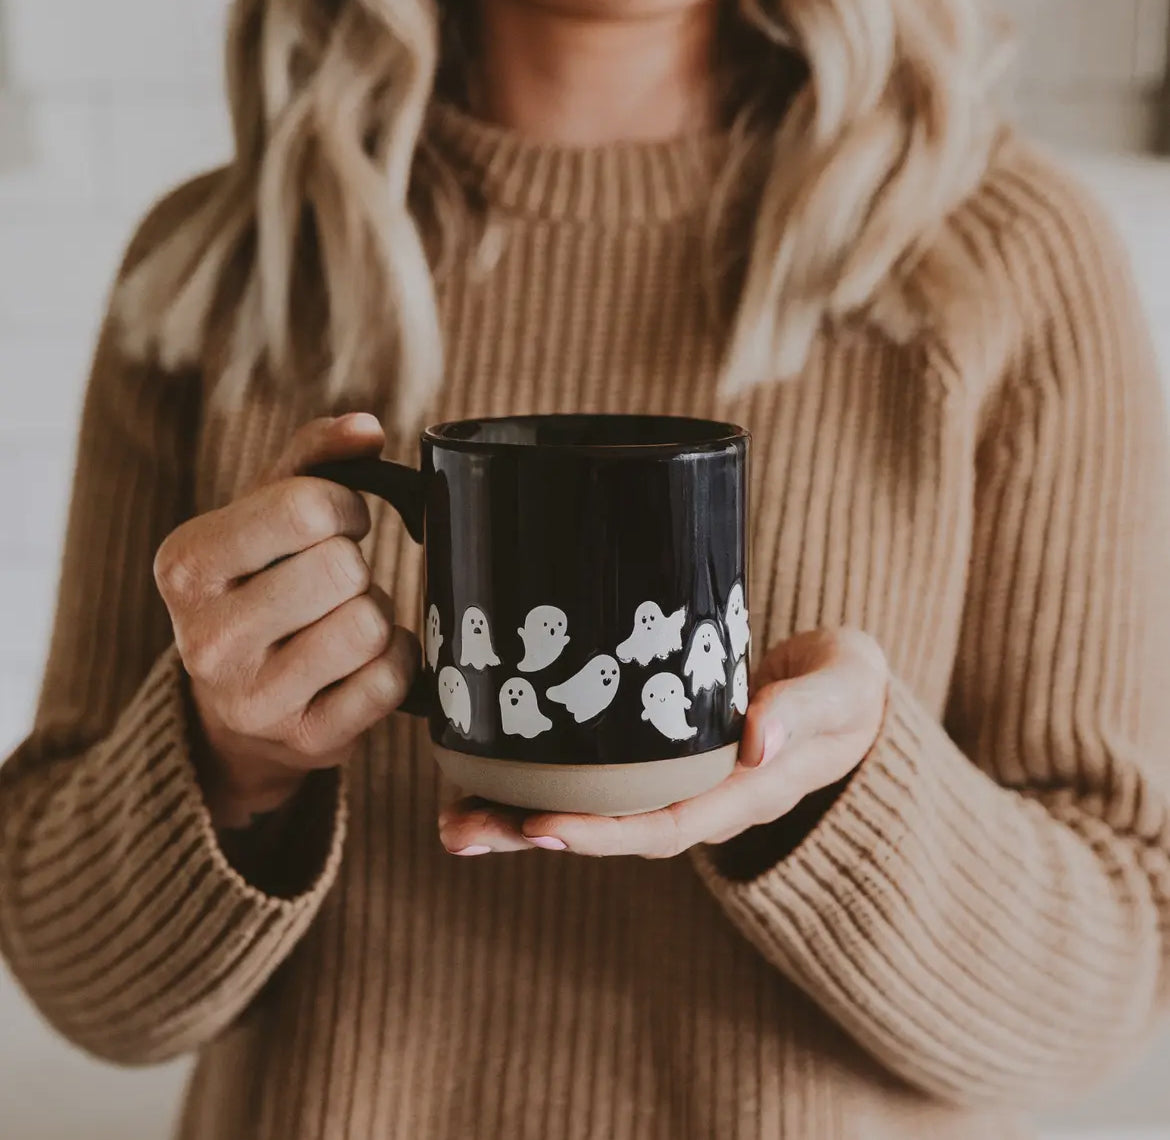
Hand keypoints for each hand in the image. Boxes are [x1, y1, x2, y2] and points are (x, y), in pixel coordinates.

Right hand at [154, 414, 419, 827]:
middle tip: (334, 583)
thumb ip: (311, 459)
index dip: (343, 507)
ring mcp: (255, 700)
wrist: (235, 707)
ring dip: (374, 613)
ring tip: (341, 621)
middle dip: (355, 567)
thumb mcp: (260, 517)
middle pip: (344, 568)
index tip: (338, 522)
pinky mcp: (308, 741)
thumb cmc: (258, 589)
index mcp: (187, 565)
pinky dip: (394, 661)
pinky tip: (360, 663)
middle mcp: (206, 639)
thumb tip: (366, 428)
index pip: (306, 507)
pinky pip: (391, 679)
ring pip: (370, 624)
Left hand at [438, 628, 887, 858]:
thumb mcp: (844, 688)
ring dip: (517, 819)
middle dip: (532, 835)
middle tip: (458, 830)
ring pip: (588, 812)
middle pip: (607, 831)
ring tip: (449, 817)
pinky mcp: (652, 758)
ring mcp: (672, 784)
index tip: (540, 827)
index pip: (664, 825)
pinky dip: (536, 784)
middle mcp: (699, 800)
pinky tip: (482, 777)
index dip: (601, 832)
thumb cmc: (845, 691)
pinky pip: (591, 782)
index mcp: (742, 792)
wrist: (843, 696)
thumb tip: (757, 740)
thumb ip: (807, 710)